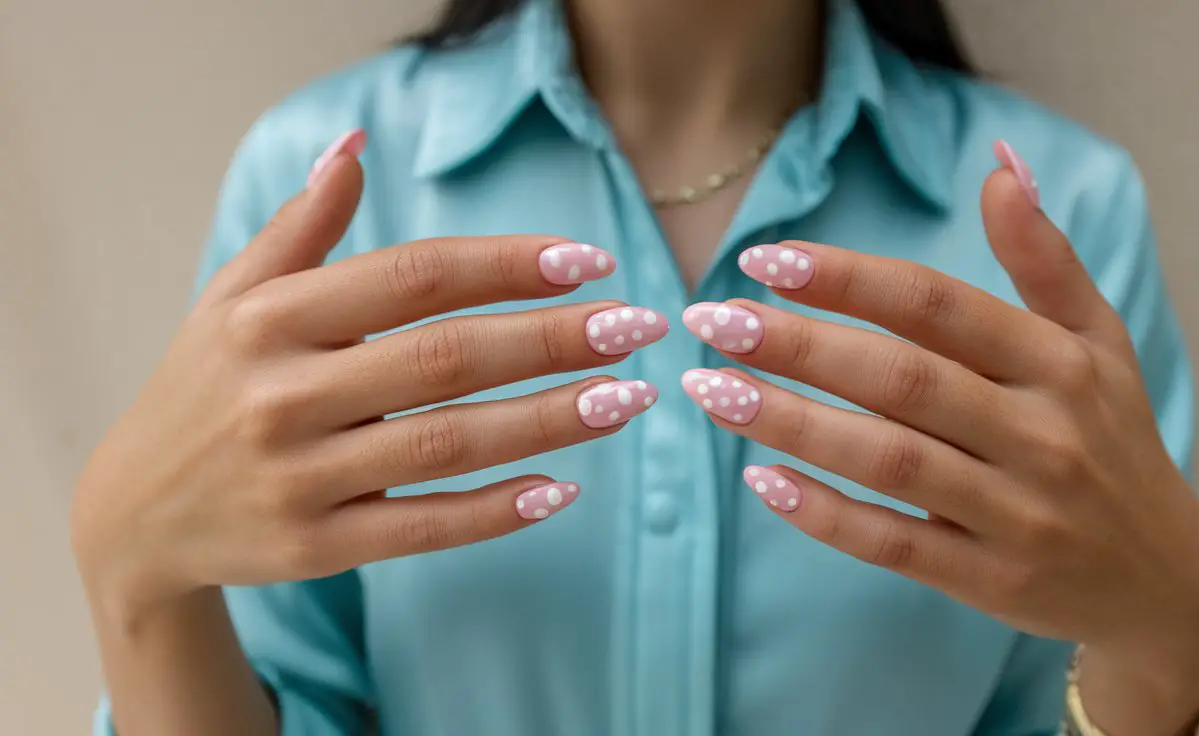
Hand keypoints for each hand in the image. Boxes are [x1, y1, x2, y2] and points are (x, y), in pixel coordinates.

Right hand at [72, 141, 664, 623]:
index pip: (413, 276)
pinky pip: (422, 529)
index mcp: (269, 318)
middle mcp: (281, 393)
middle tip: (636, 326)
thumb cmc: (204, 387)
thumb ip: (301, 227)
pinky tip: (562, 488)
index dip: (507, 264)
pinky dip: (495, 511)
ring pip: (449, 444)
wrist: (134, 514)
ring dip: (550, 420)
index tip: (588, 261)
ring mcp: (298, 477)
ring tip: (627, 399)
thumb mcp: (232, 298)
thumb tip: (355, 145)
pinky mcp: (313, 548)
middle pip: (447, 358)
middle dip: (554, 339)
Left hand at [680, 158, 1198, 732]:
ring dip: (792, 423)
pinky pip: (895, 545)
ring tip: (712, 390)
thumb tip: (998, 166)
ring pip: (888, 460)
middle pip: (901, 379)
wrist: (1162, 579)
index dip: (848, 279)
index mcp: (1058, 363)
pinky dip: (825, 514)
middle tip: (715, 321)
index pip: (937, 306)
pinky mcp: (991, 581)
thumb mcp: (1097, 341)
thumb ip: (1044, 257)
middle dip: (799, 345)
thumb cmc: (1111, 438)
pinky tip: (761, 480)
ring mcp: (1017, 513)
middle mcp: (1041, 433)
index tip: (764, 259)